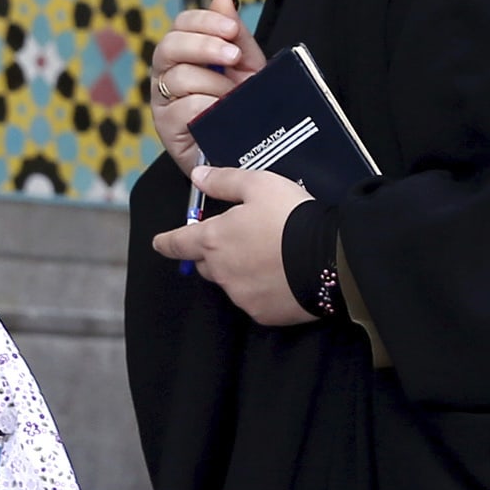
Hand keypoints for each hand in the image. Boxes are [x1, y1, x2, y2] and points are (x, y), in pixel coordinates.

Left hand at [150, 160, 318, 324]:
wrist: (330, 258)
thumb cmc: (291, 216)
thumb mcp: (259, 185)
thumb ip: (224, 181)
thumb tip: (197, 176)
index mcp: (213, 240)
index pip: (177, 243)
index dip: (167, 241)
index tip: (160, 243)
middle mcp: (221, 272)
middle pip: (205, 264)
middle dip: (214, 253)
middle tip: (239, 240)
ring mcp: (240, 296)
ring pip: (231, 282)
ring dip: (240, 270)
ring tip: (270, 255)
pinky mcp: (262, 313)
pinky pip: (254, 300)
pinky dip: (262, 289)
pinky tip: (281, 275)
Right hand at [152, 0, 268, 171]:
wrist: (242, 151)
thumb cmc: (240, 105)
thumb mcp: (245, 67)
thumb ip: (235, 36)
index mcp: (184, 52)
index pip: (182, 24)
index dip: (205, 21)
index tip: (231, 30)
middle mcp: (166, 72)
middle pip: (170, 45)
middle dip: (205, 46)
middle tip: (234, 57)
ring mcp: (162, 99)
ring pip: (180, 76)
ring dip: (215, 83)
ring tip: (235, 96)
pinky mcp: (165, 126)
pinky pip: (184, 107)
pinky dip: (208, 107)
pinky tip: (223, 113)